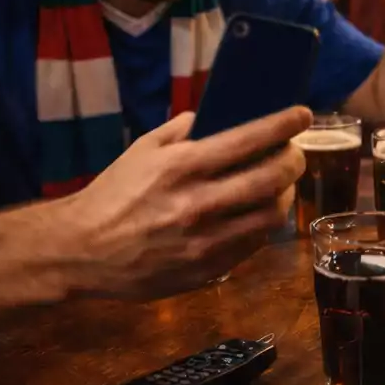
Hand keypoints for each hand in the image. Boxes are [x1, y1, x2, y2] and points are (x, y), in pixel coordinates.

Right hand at [61, 108, 311, 298]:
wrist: (81, 251)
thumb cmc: (113, 194)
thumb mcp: (143, 149)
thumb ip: (183, 130)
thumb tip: (219, 115)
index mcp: (183, 166)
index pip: (249, 139)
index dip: (284, 124)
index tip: (302, 114)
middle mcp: (200, 203)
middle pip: (273, 178)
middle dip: (295, 160)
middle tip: (295, 152)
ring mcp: (207, 240)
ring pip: (272, 215)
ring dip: (286, 194)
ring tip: (281, 184)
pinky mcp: (208, 270)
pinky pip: (254, 243)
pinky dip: (264, 223)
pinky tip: (259, 212)